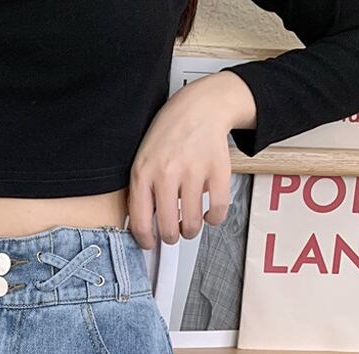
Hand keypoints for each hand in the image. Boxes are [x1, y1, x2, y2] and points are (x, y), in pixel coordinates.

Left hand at [127, 71, 256, 249]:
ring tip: (190, 225)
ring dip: (191, 230)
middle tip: (173, 233)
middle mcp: (166, 173)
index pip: (140, 221)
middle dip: (170, 237)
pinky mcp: (218, 170)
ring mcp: (193, 172)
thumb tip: (143, 224)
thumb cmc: (170, 133)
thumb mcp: (143, 159)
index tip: (150, 243)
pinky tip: (209, 214)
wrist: (200, 106)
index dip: (146, 240)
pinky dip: (214, 219)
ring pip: (193, 223)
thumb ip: (141, 189)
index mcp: (143, 173)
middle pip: (168, 227)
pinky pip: (217, 210)